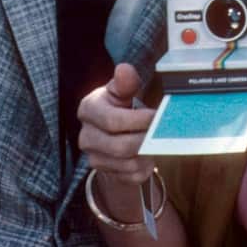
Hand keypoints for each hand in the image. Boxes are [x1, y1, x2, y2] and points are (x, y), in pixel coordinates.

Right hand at [77, 63, 155, 186]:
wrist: (112, 134)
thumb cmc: (118, 107)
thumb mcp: (121, 92)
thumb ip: (125, 83)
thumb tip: (124, 69)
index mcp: (88, 110)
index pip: (113, 121)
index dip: (138, 120)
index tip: (155, 116)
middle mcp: (86, 137)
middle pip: (121, 147)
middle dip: (145, 140)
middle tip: (160, 132)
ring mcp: (94, 158)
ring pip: (128, 164)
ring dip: (147, 154)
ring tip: (155, 142)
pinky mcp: (105, 173)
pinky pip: (132, 176)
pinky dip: (145, 167)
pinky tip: (147, 155)